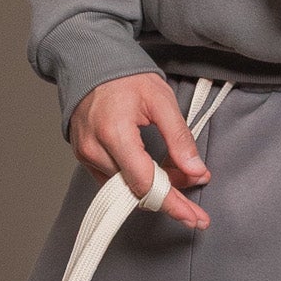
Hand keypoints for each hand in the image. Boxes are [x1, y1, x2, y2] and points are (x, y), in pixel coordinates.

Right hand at [69, 73, 212, 229]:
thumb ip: (179, 138)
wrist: (92, 64)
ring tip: (180, 178)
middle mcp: (95, 149)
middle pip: (136, 191)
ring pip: (126, 189)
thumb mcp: (162, 101)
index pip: (144, 182)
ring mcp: (86, 155)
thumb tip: (195, 171)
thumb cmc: (126, 78)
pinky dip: (138, 181)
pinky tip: (158, 175)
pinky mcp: (84, 157)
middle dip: (169, 198)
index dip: (171, 201)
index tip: (193, 216)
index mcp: (114, 133)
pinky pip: (114, 181)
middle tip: (196, 212)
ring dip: (155, 189)